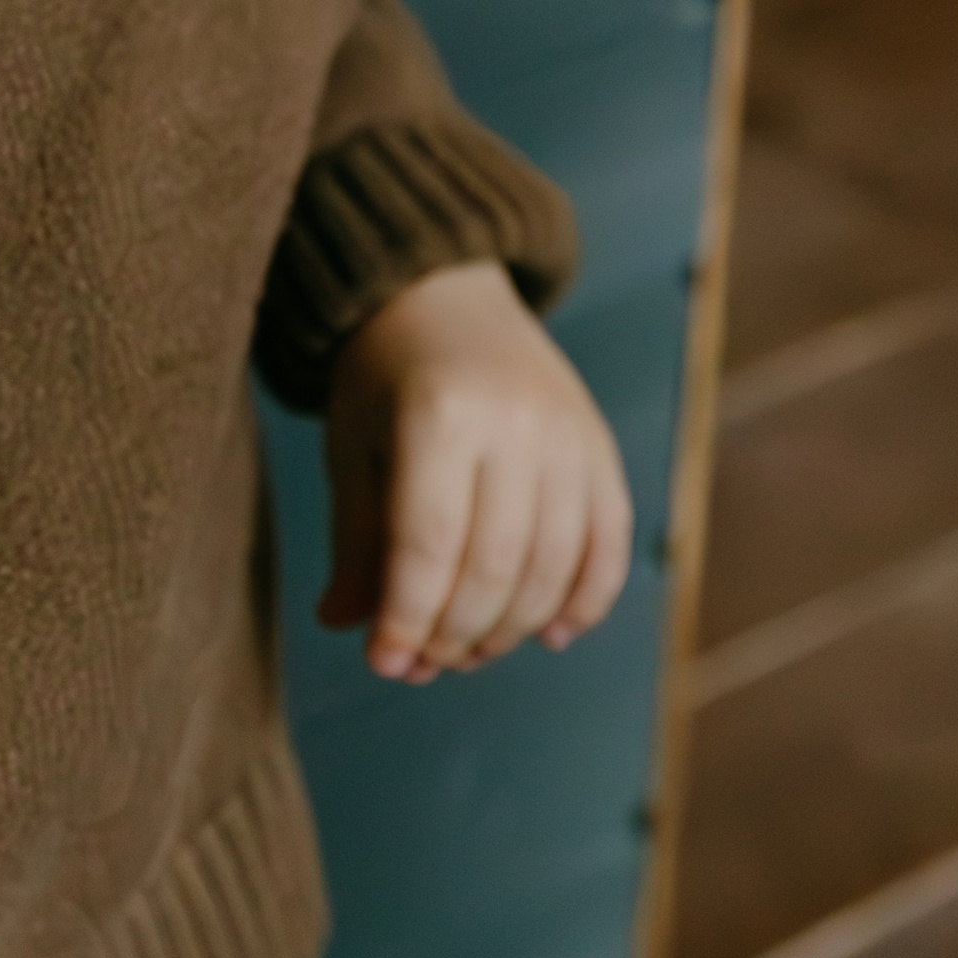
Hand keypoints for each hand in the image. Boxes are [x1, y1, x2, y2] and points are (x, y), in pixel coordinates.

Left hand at [318, 261, 631, 682]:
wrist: (446, 293)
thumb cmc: (384, 378)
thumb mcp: (354, 445)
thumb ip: (358, 538)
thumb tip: (348, 627)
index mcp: (439, 414)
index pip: (428, 547)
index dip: (407, 619)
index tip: (384, 663)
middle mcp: (516, 423)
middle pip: (495, 567)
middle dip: (456, 634)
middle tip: (425, 664)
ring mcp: (569, 434)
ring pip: (553, 567)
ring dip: (512, 628)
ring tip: (470, 651)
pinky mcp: (600, 446)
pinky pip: (609, 543)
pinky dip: (586, 600)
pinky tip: (552, 635)